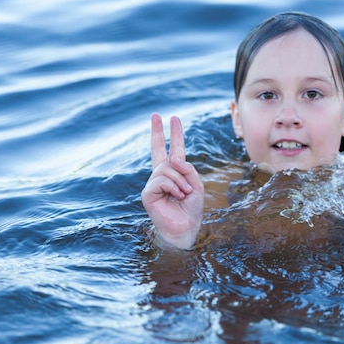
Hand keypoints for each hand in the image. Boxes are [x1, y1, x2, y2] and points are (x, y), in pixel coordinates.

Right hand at [141, 114, 203, 248]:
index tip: (172, 118)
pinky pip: (162, 180)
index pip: (173, 150)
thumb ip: (187, 169)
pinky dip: (173, 187)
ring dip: (180, 181)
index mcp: (175, 173)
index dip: (174, 135)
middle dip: (157, 131)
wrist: (185, 228)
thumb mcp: (196, 185)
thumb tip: (173, 158)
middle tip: (156, 114)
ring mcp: (153, 183)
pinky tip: (176, 197)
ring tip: (184, 194)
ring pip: (167, 168)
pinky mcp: (148, 193)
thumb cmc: (191, 209)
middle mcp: (162, 176)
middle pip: (158, 149)